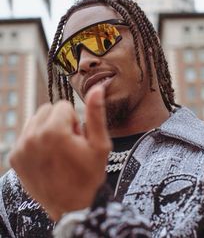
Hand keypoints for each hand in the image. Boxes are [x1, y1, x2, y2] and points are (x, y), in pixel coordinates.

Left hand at [9, 85, 111, 220]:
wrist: (71, 205)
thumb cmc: (89, 175)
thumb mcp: (99, 145)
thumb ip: (96, 114)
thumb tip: (97, 88)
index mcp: (54, 132)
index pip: (63, 105)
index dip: (74, 120)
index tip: (77, 138)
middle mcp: (32, 137)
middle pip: (47, 109)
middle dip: (59, 121)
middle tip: (68, 143)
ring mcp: (21, 148)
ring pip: (35, 120)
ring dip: (47, 128)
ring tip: (57, 149)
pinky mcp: (14, 157)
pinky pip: (26, 134)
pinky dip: (36, 140)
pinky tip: (46, 156)